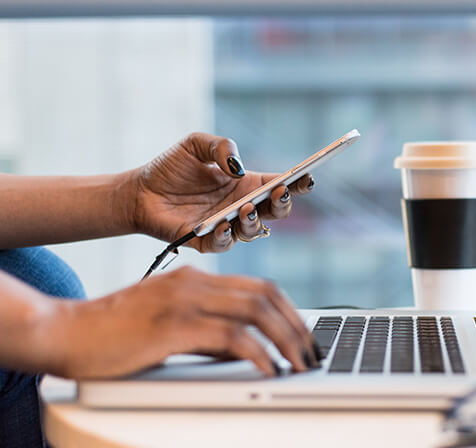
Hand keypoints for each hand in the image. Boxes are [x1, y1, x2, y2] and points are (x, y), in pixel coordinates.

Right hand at [41, 266, 317, 378]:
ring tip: (299, 364)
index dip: (289, 310)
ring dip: (286, 339)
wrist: (64, 332)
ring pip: (256, 311)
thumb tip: (245, 350)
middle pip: (266, 295)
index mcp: (195, 278)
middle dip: (297, 326)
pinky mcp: (173, 325)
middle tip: (311, 353)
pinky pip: (231, 336)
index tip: (304, 336)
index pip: (259, 286)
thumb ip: (207, 331)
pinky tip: (268, 369)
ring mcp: (184, 301)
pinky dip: (258, 353)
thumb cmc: (112, 334)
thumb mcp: (168, 324)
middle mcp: (194, 282)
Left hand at [128, 132, 314, 251]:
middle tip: (279, 192)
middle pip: (276, 212)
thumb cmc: (170, 168)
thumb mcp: (196, 144)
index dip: (297, 183)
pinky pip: (224, 244)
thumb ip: (221, 147)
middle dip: (283, 204)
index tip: (307, 177)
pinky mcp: (206, 242)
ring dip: (255, 221)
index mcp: (247, 184)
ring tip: (246, 208)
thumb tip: (237, 167)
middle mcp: (242, 207)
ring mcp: (227, 226)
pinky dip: (226, 236)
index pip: (280, 185)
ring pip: (254, 231)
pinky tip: (223, 224)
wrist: (139, 191)